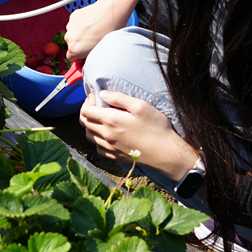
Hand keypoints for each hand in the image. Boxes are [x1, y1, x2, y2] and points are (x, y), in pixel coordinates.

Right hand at [66, 0, 122, 61]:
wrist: (111, 11)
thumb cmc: (110, 31)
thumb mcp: (101, 51)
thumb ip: (90, 58)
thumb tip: (86, 61)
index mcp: (74, 49)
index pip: (71, 58)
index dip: (80, 56)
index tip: (87, 53)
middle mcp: (69, 38)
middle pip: (72, 45)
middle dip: (80, 45)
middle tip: (94, 41)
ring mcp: (70, 26)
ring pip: (73, 34)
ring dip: (80, 34)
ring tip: (94, 30)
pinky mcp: (73, 16)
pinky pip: (75, 25)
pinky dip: (81, 25)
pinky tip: (92, 23)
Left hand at [79, 91, 197, 180]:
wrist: (166, 154)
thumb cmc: (156, 127)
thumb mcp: (140, 106)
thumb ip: (119, 98)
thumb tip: (102, 94)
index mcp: (110, 120)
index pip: (85, 112)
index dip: (87, 102)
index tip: (96, 97)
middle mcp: (106, 135)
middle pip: (85, 123)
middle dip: (87, 112)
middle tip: (97, 105)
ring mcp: (110, 148)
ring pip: (89, 137)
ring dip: (90, 126)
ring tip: (100, 119)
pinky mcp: (115, 157)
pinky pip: (98, 149)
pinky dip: (97, 140)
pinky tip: (106, 135)